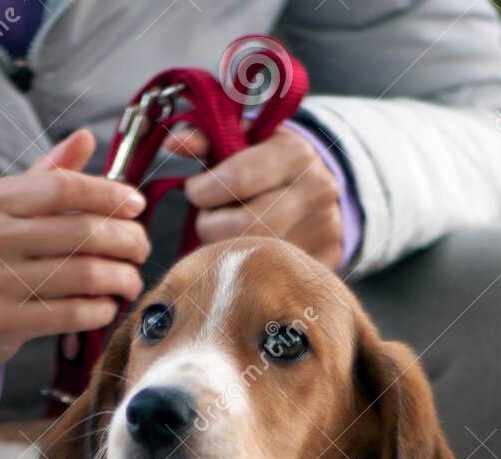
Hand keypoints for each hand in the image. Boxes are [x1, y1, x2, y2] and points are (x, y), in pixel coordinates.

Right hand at [0, 130, 149, 367]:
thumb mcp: (4, 208)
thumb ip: (47, 175)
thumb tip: (86, 137)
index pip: (63, 188)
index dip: (109, 195)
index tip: (136, 205)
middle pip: (81, 232)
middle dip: (125, 240)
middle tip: (142, 248)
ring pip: (82, 275)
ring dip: (120, 278)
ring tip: (131, 280)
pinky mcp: (4, 321)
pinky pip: (70, 314)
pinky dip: (99, 310)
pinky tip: (107, 305)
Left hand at [164, 124, 344, 269]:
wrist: (322, 184)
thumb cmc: (269, 161)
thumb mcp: (244, 140)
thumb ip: (206, 139)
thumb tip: (173, 143)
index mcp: (294, 153)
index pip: (235, 179)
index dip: (203, 191)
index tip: (195, 190)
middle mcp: (315, 191)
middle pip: (243, 227)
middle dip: (211, 226)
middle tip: (209, 217)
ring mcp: (326, 229)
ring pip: (254, 258)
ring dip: (226, 249)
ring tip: (227, 234)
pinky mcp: (327, 261)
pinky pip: (271, 278)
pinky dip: (249, 270)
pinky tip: (249, 253)